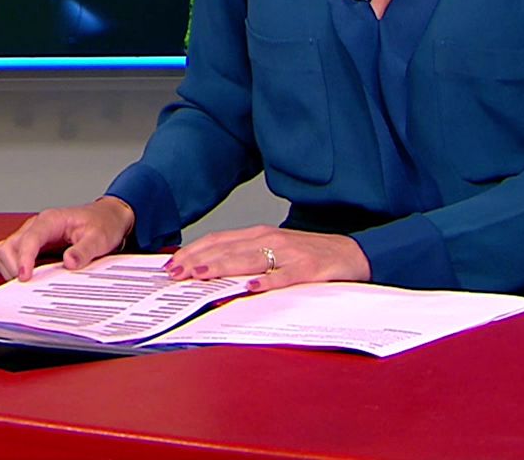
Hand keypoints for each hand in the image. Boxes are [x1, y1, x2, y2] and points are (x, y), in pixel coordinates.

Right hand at [0, 197, 134, 281]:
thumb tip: (69, 262)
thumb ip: (83, 251)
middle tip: (26, 287)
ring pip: (2, 250)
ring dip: (7, 268)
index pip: (29, 239)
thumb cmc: (102, 224)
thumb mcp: (99, 238)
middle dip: (12, 268)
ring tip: (23, 284)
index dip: (24, 259)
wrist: (106, 218)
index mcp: (50, 220)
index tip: (24, 277)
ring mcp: (30, 235)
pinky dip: (6, 266)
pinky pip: (7, 254)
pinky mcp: (29, 245)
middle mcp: (35, 226)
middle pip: (8, 246)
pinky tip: (21, 277)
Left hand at [165, 225, 370, 291]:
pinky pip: (285, 277)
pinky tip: (251, 287)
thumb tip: (208, 271)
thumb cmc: (308, 254)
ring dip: (222, 267)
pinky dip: (267, 281)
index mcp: (259, 235)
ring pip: (250, 259)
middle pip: (228, 249)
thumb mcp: (273, 250)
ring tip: (200, 275)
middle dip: (198, 261)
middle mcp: (270, 240)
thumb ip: (245, 257)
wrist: (352, 253)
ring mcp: (290, 254)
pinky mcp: (309, 270)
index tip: (171, 264)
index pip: (218, 241)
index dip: (193, 251)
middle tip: (175, 274)